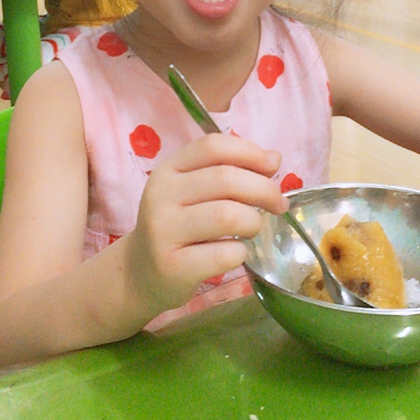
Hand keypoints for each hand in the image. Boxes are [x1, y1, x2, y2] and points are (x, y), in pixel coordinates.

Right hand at [126, 133, 286, 315]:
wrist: (141, 272)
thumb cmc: (178, 226)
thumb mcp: (193, 192)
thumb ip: (228, 171)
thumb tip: (274, 158)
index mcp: (168, 170)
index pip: (212, 146)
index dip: (249, 151)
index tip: (273, 165)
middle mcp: (161, 196)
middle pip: (225, 179)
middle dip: (264, 189)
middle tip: (278, 204)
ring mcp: (163, 231)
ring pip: (227, 215)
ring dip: (253, 221)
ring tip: (252, 228)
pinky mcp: (173, 266)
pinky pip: (225, 253)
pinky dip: (241, 252)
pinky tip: (235, 253)